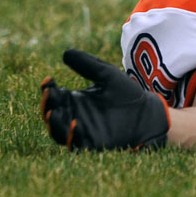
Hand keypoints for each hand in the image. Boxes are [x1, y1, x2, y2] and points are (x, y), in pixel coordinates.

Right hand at [40, 49, 169, 150]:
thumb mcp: (108, 75)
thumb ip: (89, 65)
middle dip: (47, 104)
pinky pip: (77, 143)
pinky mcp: (91, 144)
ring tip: (52, 112)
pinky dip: (72, 135)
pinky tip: (74, 124)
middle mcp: (73, 116)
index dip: (48, 89)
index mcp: (75, 99)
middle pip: (52, 112)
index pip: (54, 95)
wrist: (148, 113)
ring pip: (58, 130)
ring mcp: (80, 131)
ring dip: (54, 122)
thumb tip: (65, 52)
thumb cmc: (127, 93)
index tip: (48, 80)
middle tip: (48, 94)